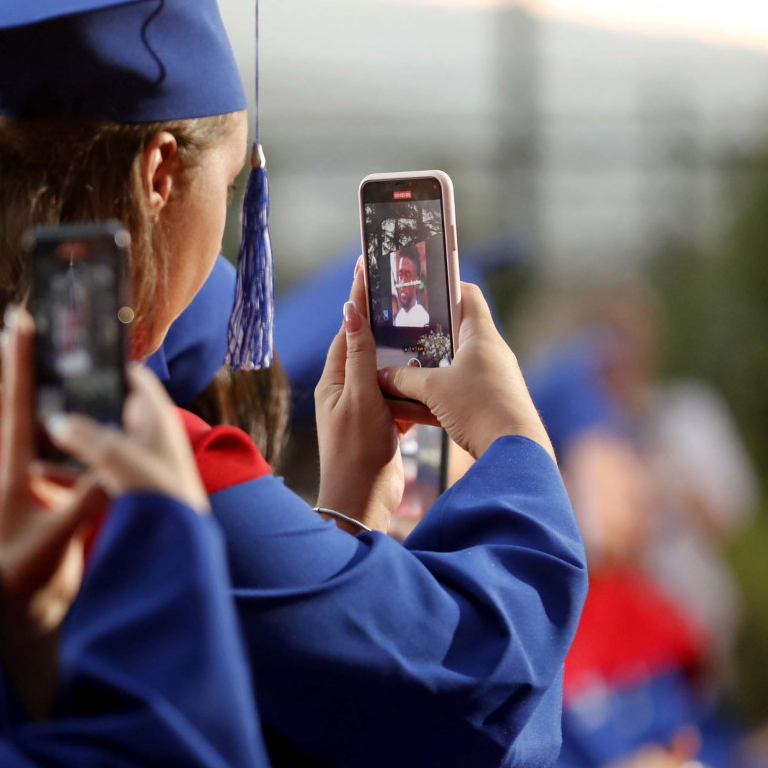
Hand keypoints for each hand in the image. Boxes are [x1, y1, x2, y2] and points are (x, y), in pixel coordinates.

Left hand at [0, 307, 109, 717]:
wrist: (22, 608)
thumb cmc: (29, 575)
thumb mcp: (58, 538)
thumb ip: (83, 503)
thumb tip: (111, 467)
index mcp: (16, 473)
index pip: (18, 409)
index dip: (19, 366)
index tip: (18, 324)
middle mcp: (21, 467)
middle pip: (24, 402)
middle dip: (27, 361)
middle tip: (27, 318)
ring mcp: (34, 477)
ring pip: (40, 419)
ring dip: (47, 385)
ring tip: (54, 349)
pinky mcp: (51, 491)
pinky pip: (60, 443)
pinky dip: (69, 418)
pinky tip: (85, 405)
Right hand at [45, 365, 208, 511]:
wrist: (178, 542)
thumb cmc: (156, 491)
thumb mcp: (112, 456)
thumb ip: (81, 434)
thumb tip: (56, 422)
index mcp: (155, 414)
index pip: (134, 376)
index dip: (108, 365)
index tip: (77, 362)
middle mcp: (151, 433)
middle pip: (112, 408)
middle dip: (81, 405)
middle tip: (48, 398)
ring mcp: (142, 461)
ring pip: (101, 441)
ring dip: (73, 440)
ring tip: (38, 435)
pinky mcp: (133, 486)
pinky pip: (98, 470)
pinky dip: (74, 469)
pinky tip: (43, 474)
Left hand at [311, 258, 404, 532]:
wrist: (363, 500)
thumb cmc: (357, 450)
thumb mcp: (361, 397)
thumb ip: (359, 355)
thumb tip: (349, 311)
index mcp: (336, 379)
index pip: (349, 329)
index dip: (359, 299)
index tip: (366, 267)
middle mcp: (347, 389)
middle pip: (368, 345)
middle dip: (385, 320)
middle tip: (403, 290)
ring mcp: (366, 407)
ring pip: (388, 369)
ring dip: (404, 350)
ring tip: (422, 323)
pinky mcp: (384, 423)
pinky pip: (401, 394)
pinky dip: (415, 382)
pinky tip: (431, 369)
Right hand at [376, 277, 554, 461]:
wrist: (514, 450)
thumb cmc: (479, 407)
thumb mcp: (433, 389)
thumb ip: (403, 378)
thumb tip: (379, 375)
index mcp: (481, 335)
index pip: (467, 295)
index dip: (445, 286)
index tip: (420, 289)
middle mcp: (489, 352)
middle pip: (454, 331)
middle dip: (423, 333)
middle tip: (396, 331)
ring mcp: (489, 378)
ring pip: (450, 364)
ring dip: (425, 367)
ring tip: (395, 367)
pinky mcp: (486, 402)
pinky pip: (454, 391)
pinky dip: (432, 394)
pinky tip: (407, 404)